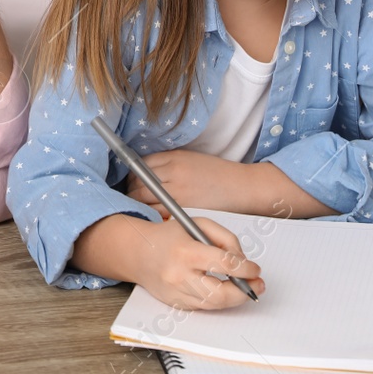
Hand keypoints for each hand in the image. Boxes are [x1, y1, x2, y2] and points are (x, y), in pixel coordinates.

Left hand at [126, 150, 262, 215]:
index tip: (132, 181)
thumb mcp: (190, 159)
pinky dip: (150, 213)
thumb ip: (168, 164)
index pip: (141, 165)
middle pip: (138, 182)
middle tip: (131, 197)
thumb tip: (144, 172)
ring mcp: (177, 191)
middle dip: (131, 190)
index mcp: (174, 158)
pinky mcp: (183, 208)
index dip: (133, 174)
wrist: (241, 187)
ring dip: (137, 203)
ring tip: (138, 207)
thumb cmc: (218, 174)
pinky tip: (152, 215)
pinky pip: (156, 211)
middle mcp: (173, 172)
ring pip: (143, 198)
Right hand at [130, 216, 265, 310]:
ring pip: (215, 304)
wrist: (137, 252)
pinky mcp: (176, 304)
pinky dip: (217, 299)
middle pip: (221, 295)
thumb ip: (225, 239)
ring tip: (243, 287)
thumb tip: (243, 262)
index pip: (225, 264)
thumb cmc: (169, 236)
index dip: (246, 269)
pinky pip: (204, 307)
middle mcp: (179, 275)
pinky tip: (221, 289)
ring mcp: (176, 293)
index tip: (255, 269)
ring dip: (234, 298)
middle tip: (257, 285)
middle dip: (244, 292)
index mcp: (186, 251)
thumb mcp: (198, 224)